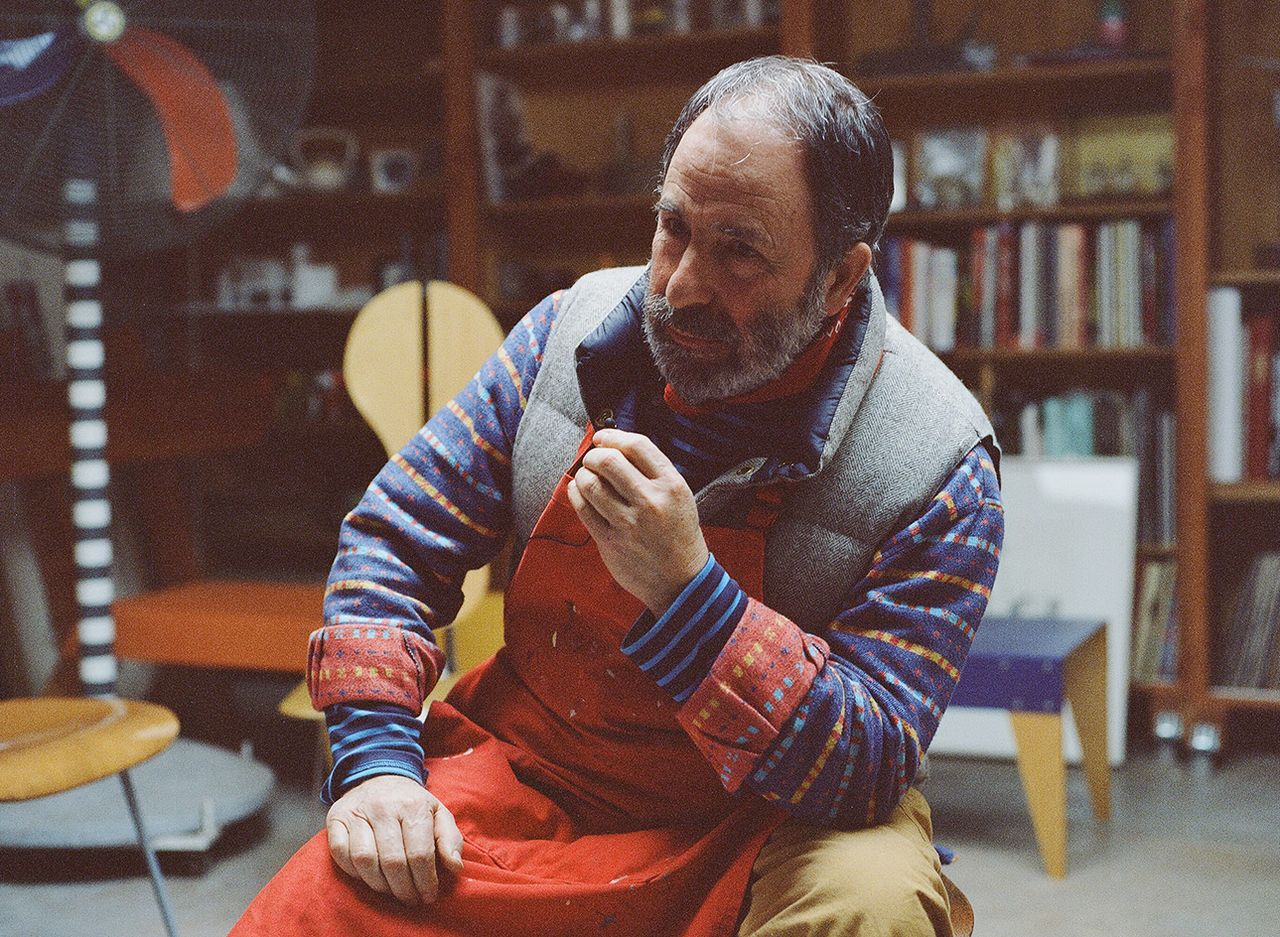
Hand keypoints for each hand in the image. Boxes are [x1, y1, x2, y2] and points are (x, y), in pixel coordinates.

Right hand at [326, 775, 463, 906]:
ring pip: (365, 860)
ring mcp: (357, 812)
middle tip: (411, 900)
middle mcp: (384, 807)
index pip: (420, 853)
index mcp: (413, 805)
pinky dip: (353, 872)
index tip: (428, 896)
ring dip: (379, 884)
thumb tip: (455, 866)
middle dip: (404, 889)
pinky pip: (340, 853)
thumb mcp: (438, 814)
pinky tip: (368, 877)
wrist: (380, 776)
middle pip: (393, 861)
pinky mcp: (336, 818)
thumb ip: (450, 839)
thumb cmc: (412, 803)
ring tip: (391, 891)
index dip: (425, 881)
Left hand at [566, 428, 708, 614]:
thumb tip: (616, 445)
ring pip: (591, 483)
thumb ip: (653, 472)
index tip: (602, 438)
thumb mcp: (679, 496)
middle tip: (592, 459)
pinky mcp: (611, 542)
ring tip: (587, 476)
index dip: (613, 436)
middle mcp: (651, 502)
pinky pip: (583, 508)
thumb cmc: (678, 534)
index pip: (637, 446)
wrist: (681, 581)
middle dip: (594, 455)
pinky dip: (576, 493)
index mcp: (671, 485)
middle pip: (609, 461)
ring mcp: (629, 523)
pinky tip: (580, 491)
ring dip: (583, 474)